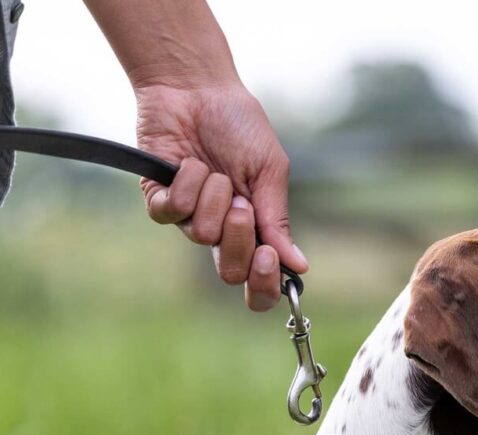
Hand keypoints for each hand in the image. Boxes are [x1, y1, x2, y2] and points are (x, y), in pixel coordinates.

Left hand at [134, 82, 307, 310]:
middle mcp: (223, 230)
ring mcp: (191, 217)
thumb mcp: (270, 171)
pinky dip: (185, 184)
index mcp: (255, 228)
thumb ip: (279, 220)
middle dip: (239, 237)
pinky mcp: (161, 199)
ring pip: (203, 235)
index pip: (258, 281)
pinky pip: (172, 213)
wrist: (198, 89)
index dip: (263, 283)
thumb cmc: (240, 126)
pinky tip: (188, 163)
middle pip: (230, 271)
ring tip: (214, 169)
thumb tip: (299, 265)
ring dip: (214, 196)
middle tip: (242, 204)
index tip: (267, 257)